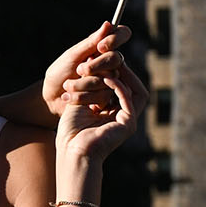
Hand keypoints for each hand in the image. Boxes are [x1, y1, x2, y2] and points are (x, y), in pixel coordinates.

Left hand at [41, 22, 130, 117]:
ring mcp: (110, 80)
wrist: (51, 97)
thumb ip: (91, 43)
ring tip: (68, 86)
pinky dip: (84, 96)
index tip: (101, 46)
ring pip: (109, 79)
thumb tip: (108, 24)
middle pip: (116, 58)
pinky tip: (70, 97)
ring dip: (85, 83)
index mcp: (102, 47)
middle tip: (79, 70)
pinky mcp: (107, 97)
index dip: (116, 38)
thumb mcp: (73, 56)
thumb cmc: (60, 72)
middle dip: (95, 65)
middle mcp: (109, 62)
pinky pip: (104, 96)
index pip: (122, 34)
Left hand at [57, 49, 145, 163]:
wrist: (71, 149)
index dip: (115, 70)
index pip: (122, 86)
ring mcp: (128, 120)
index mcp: (113, 112)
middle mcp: (124, 115)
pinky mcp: (129, 124)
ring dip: (121, 76)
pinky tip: (108, 77)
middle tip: (112, 57)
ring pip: (134, 90)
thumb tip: (95, 61)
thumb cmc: (71, 129)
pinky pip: (129, 99)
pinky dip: (119, 86)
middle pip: (132, 86)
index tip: (104, 58)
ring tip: (108, 65)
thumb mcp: (82, 99)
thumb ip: (92, 84)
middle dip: (123, 70)